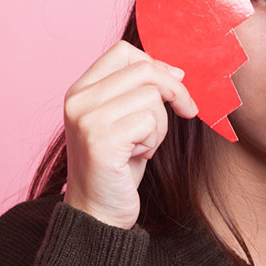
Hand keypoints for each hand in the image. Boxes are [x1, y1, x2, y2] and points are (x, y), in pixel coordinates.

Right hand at [63, 40, 197, 228]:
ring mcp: (87, 119)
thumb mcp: (124, 121)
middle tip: (187, 111)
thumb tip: (177, 70)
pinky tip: (137, 157)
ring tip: (142, 147)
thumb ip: (137, 92)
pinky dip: (154, 142)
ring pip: (151, 97)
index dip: (157, 64)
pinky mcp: (101, 140)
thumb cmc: (117, 168)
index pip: (124, 51)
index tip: (176, 84)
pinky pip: (149, 122)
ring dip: (160, 125)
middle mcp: (78, 100)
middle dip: (175, 91)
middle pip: (145, 70)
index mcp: (80, 90)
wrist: (97, 213)